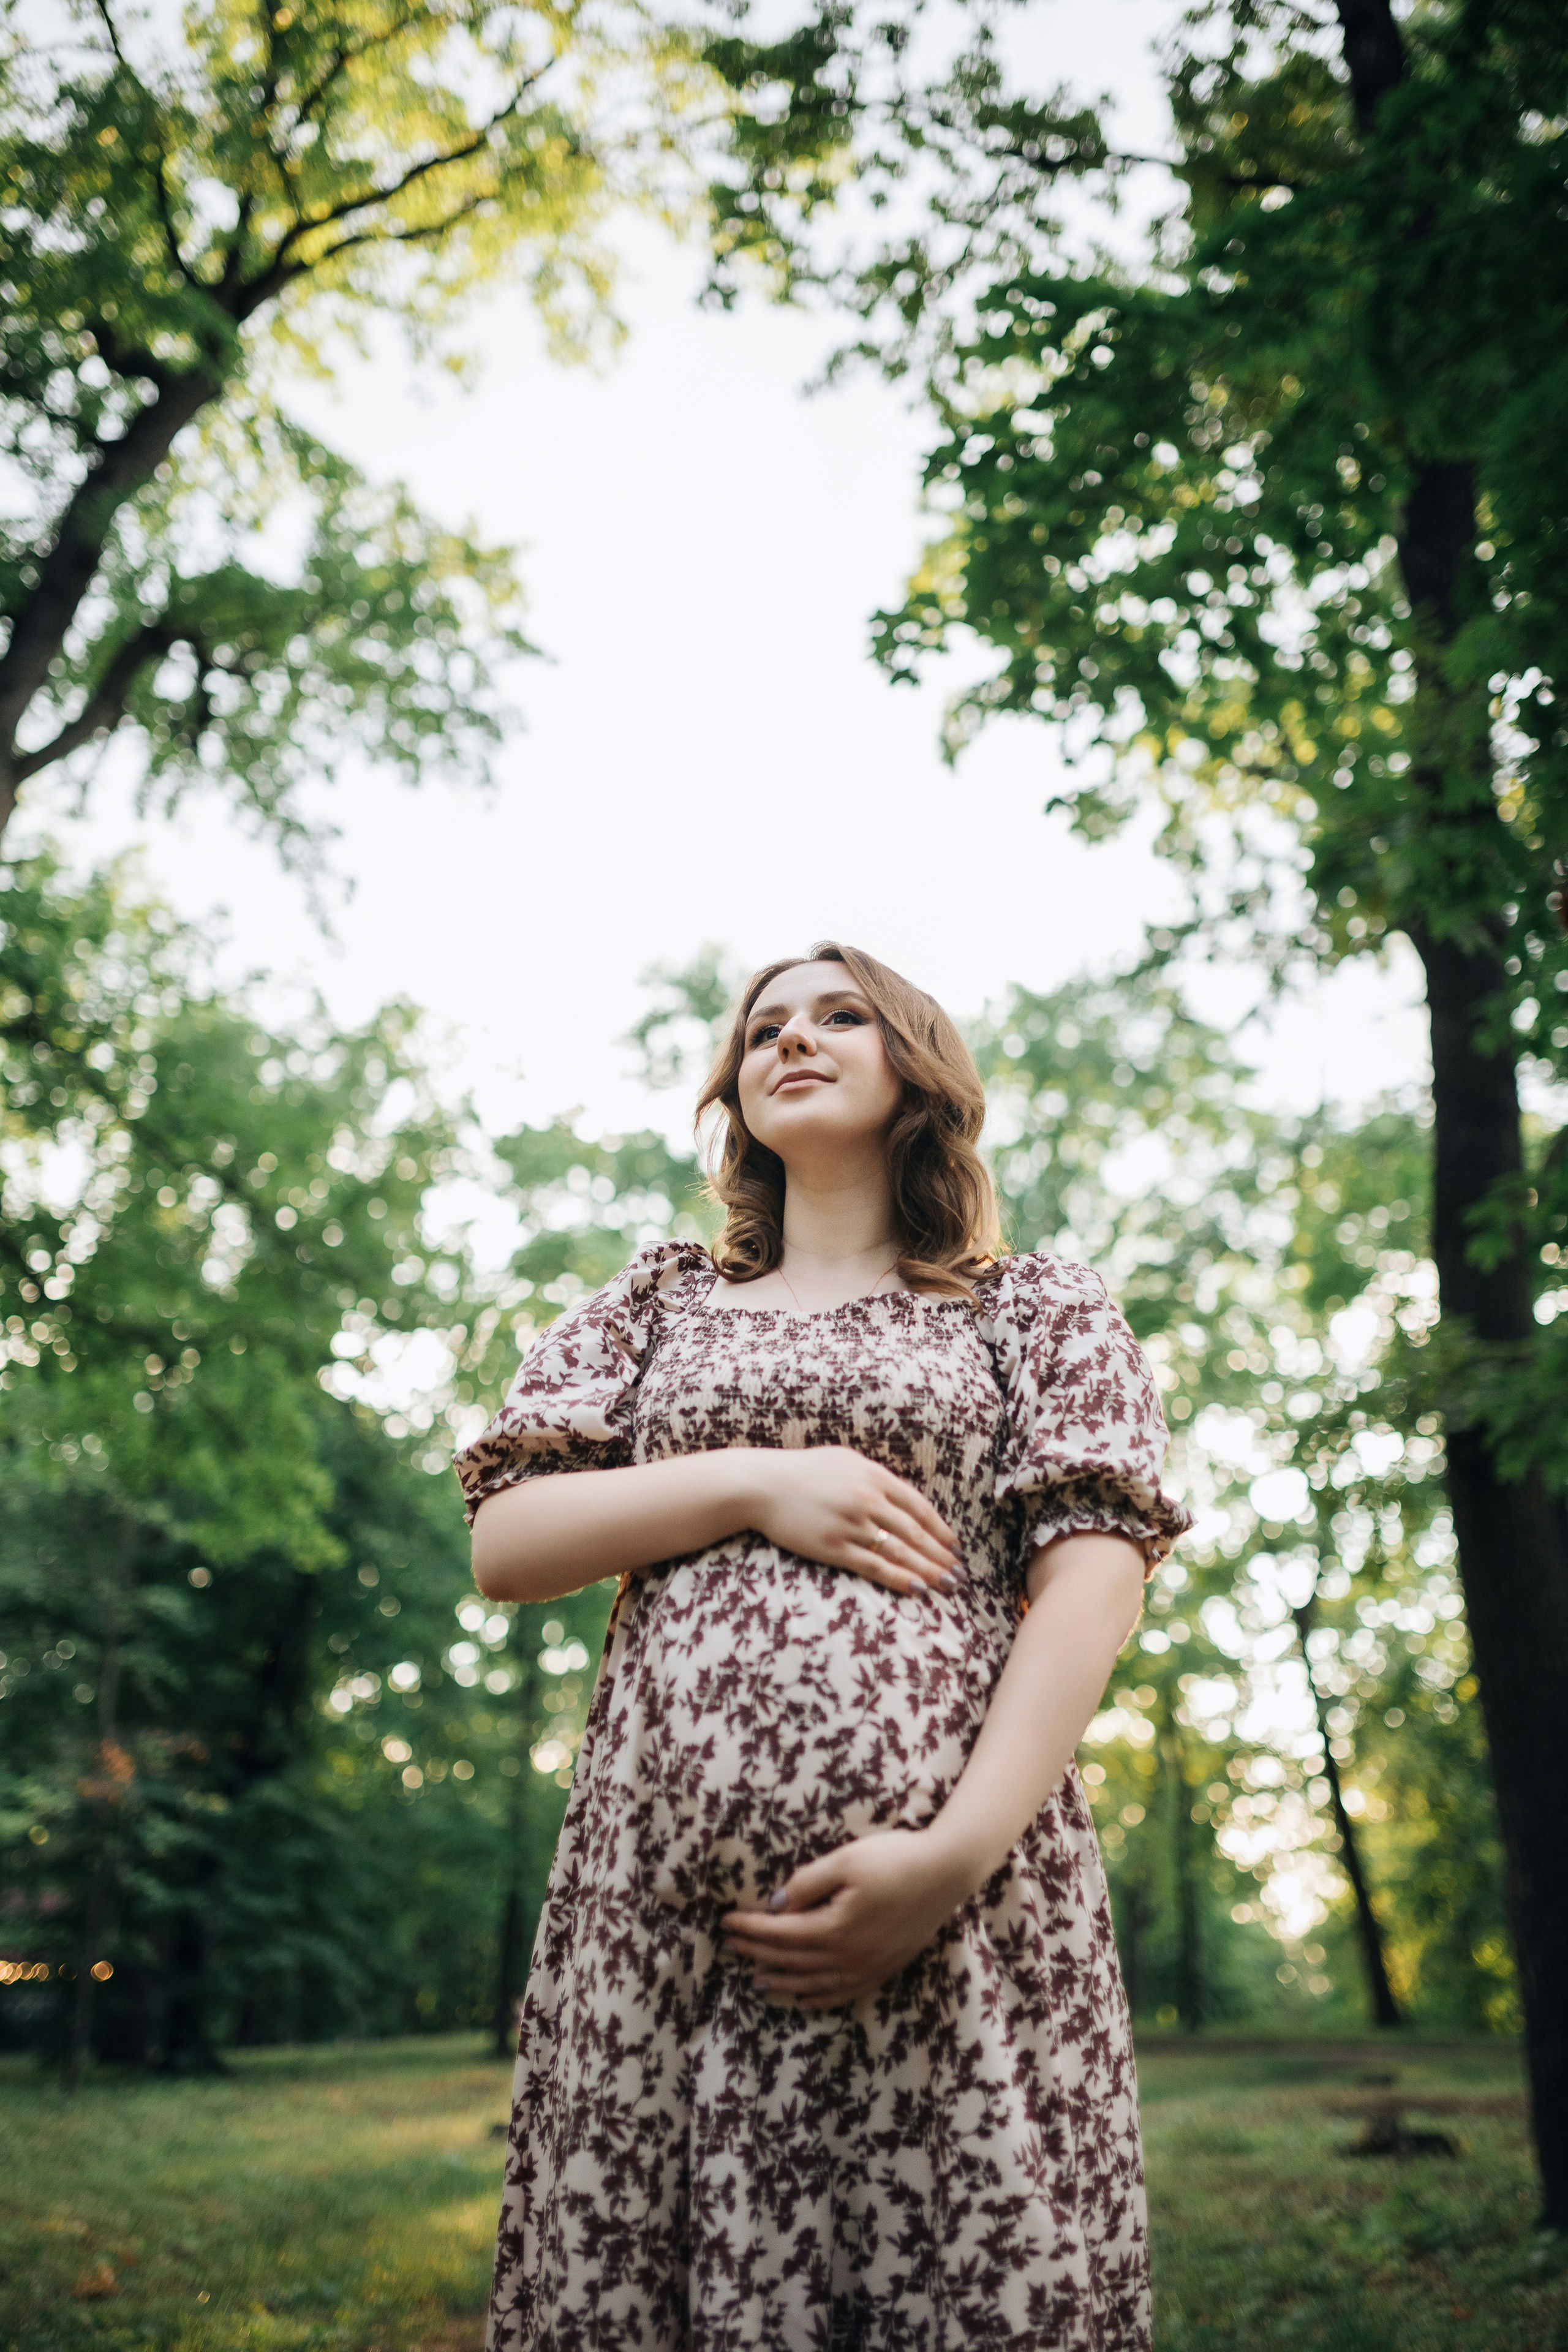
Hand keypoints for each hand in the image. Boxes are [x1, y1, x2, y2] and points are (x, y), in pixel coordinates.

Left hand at [720, 1829, 969, 2008]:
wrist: (948, 1872)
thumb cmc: (896, 1859)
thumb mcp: (846, 1860)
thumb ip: (807, 1883)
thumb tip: (775, 1905)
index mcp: (835, 1929)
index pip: (780, 1933)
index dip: (750, 1929)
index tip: (725, 1923)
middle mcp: (849, 1957)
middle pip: (792, 1960)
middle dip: (757, 1954)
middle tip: (729, 1950)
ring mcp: (869, 1967)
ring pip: (814, 1983)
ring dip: (783, 1983)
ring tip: (757, 1982)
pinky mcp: (886, 1968)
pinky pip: (845, 1993)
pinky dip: (820, 1999)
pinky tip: (806, 2000)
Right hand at [746, 1446, 959, 1599]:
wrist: (761, 1486)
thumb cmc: (802, 1471)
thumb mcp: (844, 1461)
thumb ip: (874, 1476)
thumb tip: (899, 1495)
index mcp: (874, 1476)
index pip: (919, 1506)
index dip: (940, 1529)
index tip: (954, 1546)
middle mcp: (868, 1500)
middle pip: (915, 1533)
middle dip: (940, 1556)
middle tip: (959, 1574)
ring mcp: (851, 1525)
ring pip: (899, 1552)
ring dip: (927, 1571)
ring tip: (947, 1586)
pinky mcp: (833, 1548)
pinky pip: (873, 1566)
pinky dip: (898, 1579)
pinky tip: (916, 1589)